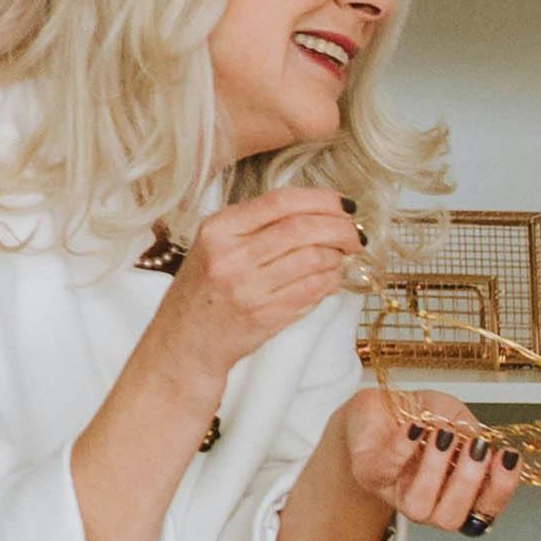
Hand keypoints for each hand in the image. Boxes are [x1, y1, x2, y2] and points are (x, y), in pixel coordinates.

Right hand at [153, 185, 368, 365]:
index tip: (344, 204)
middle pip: (302, 228)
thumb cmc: (203, 290)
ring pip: (313, 259)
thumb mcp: (215, 245)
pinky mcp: (265, 316)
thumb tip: (319, 212)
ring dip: (337, 256)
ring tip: (340, 257)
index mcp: (218, 229)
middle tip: (356, 233)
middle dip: (341, 228)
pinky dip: (330, 281)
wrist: (184, 341)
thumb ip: (257, 225)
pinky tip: (330, 278)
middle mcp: (231, 256)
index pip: (281, 201)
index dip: (322, 199)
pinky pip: (313, 290)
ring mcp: (248, 288)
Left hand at [318, 382, 525, 540]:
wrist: (378, 406)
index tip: (508, 459)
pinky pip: (386, 470)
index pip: (484, 509)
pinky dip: (403, 448)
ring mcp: (397, 494)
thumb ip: (470, 430)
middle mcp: (428, 502)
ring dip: (435, 470)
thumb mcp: (454, 415)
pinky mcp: (369, 476)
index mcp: (456, 493)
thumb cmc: (419, 416)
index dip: (500, 489)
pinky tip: (414, 428)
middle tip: (476, 449)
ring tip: (442, 435)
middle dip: (468, 484)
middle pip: (451, 518)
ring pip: (419, 506)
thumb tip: (481, 441)